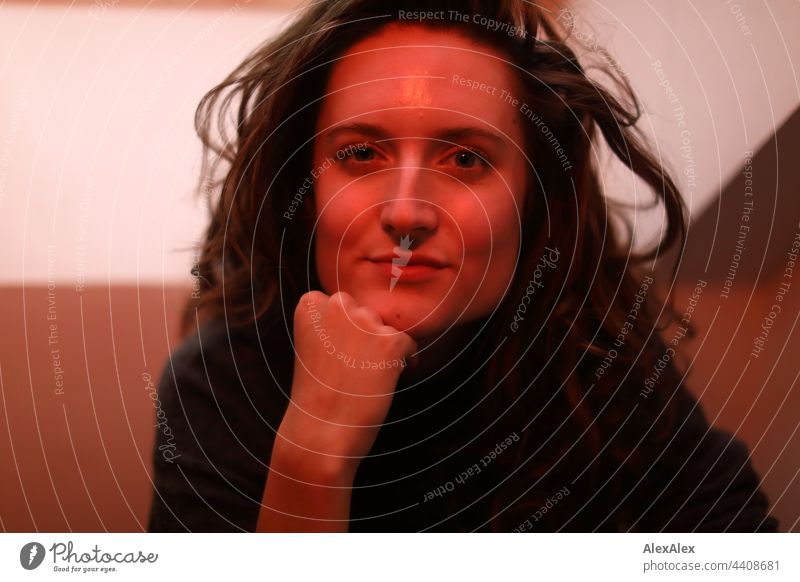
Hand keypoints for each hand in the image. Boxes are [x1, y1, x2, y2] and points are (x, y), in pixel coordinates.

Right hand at [276, 291, 416, 474]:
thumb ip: (332, 326)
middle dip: (365, 335)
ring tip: (368, 377)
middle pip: (364, 312)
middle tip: (356, 368)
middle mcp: (337, 306)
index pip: (338, 303)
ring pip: (385, 328)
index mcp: (311, 305)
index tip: (339, 353)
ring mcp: (364, 322)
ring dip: (383, 348)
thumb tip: (367, 318)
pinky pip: (409, 343)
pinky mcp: (390, 342)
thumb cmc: (314, 396)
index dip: (344, 330)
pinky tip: (391, 379)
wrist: (320, 434)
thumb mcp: (312, 347)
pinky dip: (406, 360)